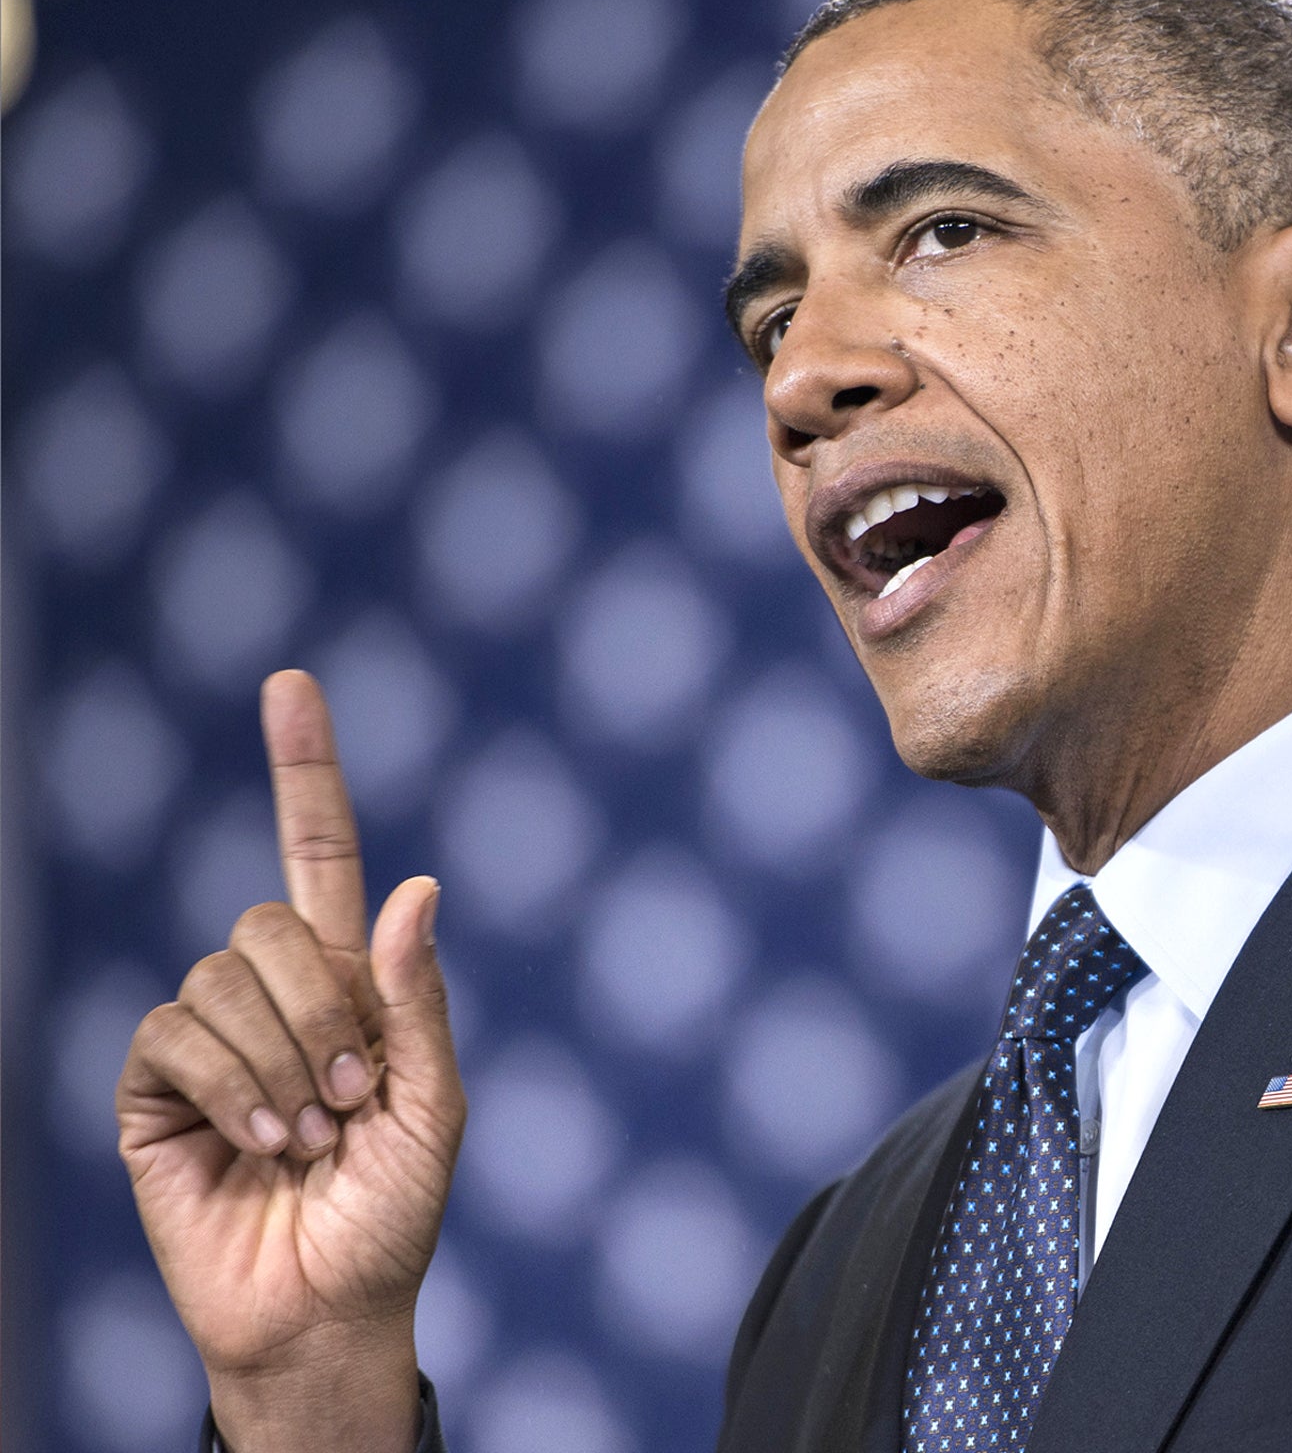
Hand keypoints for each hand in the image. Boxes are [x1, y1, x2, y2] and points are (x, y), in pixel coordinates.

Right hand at [118, 671, 464, 1452]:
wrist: (327, 1308)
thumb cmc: (391, 1212)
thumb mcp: (434, 1106)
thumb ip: (417, 999)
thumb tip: (414, 886)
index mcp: (348, 984)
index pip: (318, 855)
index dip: (304, 770)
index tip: (292, 685)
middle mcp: (275, 994)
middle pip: (270, 919)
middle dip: (321, 1010)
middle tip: (352, 1098)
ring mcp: (211, 1038)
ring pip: (222, 975)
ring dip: (281, 1063)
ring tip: (308, 1136)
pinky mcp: (155, 1088)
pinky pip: (173, 1033)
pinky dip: (229, 1086)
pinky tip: (258, 1143)